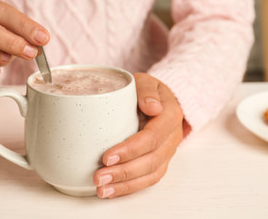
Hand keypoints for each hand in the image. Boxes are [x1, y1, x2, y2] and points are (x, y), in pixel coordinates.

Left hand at [93, 73, 186, 197]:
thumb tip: (152, 107)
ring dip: (126, 184)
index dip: (131, 149)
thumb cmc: (147, 90)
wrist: (157, 99)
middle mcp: (172, 137)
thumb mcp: (146, 81)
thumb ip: (147, 90)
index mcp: (170, 116)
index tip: (107, 157)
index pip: (152, 137)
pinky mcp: (159, 161)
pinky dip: (130, 188)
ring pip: (151, 174)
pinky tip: (112, 191)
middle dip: (124, 172)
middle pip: (151, 160)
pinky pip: (148, 179)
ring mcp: (167, 152)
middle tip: (99, 177)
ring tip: (102, 190)